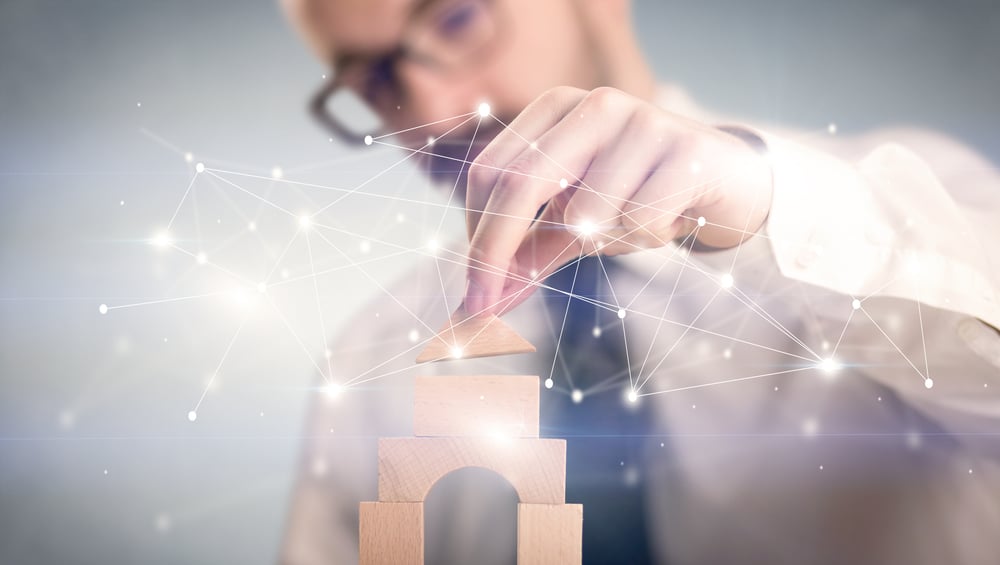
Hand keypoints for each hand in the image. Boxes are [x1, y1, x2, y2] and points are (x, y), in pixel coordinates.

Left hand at [462, 86, 772, 314]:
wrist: (728, 182)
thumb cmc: (638, 197)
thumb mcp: (574, 225)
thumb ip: (527, 256)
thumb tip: (480, 305)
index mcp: (554, 111)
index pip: (489, 173)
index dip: (476, 239)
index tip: (474, 296)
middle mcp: (592, 106)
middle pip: (519, 183)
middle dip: (495, 253)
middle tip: (484, 310)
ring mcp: (641, 120)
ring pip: (586, 213)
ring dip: (603, 241)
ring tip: (635, 223)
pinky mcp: (686, 148)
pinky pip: (639, 220)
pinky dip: (647, 236)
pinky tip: (671, 216)